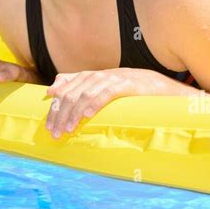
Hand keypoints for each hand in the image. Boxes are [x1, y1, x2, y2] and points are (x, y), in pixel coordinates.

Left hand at [45, 68, 173, 138]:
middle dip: (60, 114)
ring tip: (67, 129)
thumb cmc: (130, 92)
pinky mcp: (126, 84)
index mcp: (90, 77)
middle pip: (70, 93)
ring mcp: (112, 78)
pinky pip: (106, 92)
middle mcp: (98, 75)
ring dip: (73, 113)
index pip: (64, 88)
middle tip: (55, 133)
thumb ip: (78, 88)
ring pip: (84, 94)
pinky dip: (95, 103)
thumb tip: (51, 90)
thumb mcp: (102, 90)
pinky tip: (87, 115)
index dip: (54, 107)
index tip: (48, 126)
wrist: (161, 86)